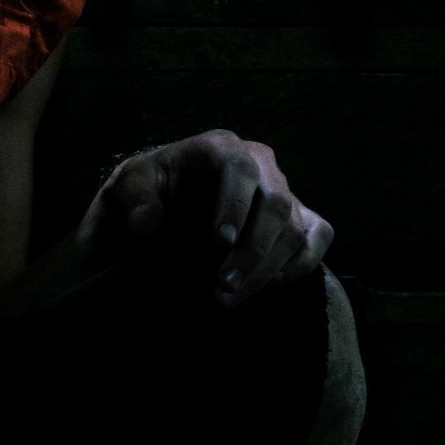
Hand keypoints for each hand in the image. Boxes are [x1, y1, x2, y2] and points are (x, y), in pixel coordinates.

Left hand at [79, 129, 332, 307]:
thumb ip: (134, 200)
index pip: (240, 168)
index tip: (218, 241)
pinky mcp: (300, 216)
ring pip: (296, 229)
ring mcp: (284, 189)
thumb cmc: (146, 191)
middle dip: (251, 250)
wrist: (163, 206)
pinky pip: (317, 239)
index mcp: (219, 146)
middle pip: (276, 204)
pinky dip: (298, 264)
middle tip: (221, 285)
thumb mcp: (126, 187)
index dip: (235, 204)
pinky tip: (267, 285)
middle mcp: (260, 162)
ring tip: (227, 297)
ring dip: (266, 269)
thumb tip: (147, 222)